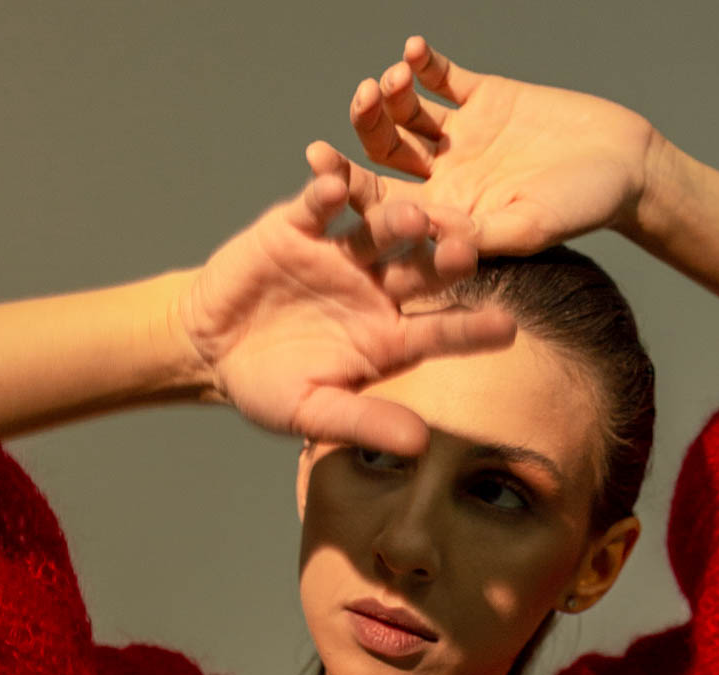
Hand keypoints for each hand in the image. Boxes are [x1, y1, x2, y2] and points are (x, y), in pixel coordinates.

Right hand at [179, 172, 515, 455]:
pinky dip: (323, 195)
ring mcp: (340, 254)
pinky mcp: (299, 226)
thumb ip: (365, 422)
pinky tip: (334, 186)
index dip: (471, 329)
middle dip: (442, 260)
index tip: (506, 329)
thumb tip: (420, 445)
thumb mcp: (313, 413)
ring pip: (376, 233)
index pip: (440, 331)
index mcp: (391, 336)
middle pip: (419, 271)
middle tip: (467, 251)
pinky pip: (315, 207)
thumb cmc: (271, 388)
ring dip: (394, 222)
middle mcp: (378, 288)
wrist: (212, 348)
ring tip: (413, 216)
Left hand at [315, 36, 660, 254]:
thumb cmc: (581, 210)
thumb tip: (423, 232)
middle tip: (362, 100)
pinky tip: (416, 50)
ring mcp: (461, 134)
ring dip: (391, 92)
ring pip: (405, 111)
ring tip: (395, 78)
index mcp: (441, 213)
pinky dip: (425, 62)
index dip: (344, 181)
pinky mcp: (484, 97)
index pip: (377, 201)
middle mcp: (442, 174)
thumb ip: (477, 230)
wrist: (628, 167)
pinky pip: (442, 77)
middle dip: (363, 125)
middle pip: (381, 151)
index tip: (318, 160)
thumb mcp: (527, 225)